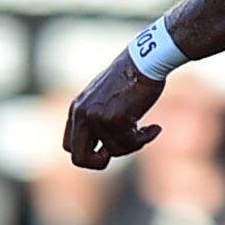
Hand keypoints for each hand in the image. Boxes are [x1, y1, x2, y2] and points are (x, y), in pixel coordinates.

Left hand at [64, 52, 165, 170]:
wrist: (145, 61)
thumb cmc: (131, 78)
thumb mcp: (106, 99)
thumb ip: (99, 119)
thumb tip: (105, 149)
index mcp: (76, 109)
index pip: (70, 146)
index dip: (90, 152)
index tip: (108, 147)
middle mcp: (81, 115)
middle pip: (79, 158)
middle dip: (100, 162)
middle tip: (120, 150)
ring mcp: (97, 118)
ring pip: (114, 151)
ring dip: (134, 144)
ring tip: (147, 129)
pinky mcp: (115, 118)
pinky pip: (130, 143)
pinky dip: (146, 138)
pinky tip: (155, 128)